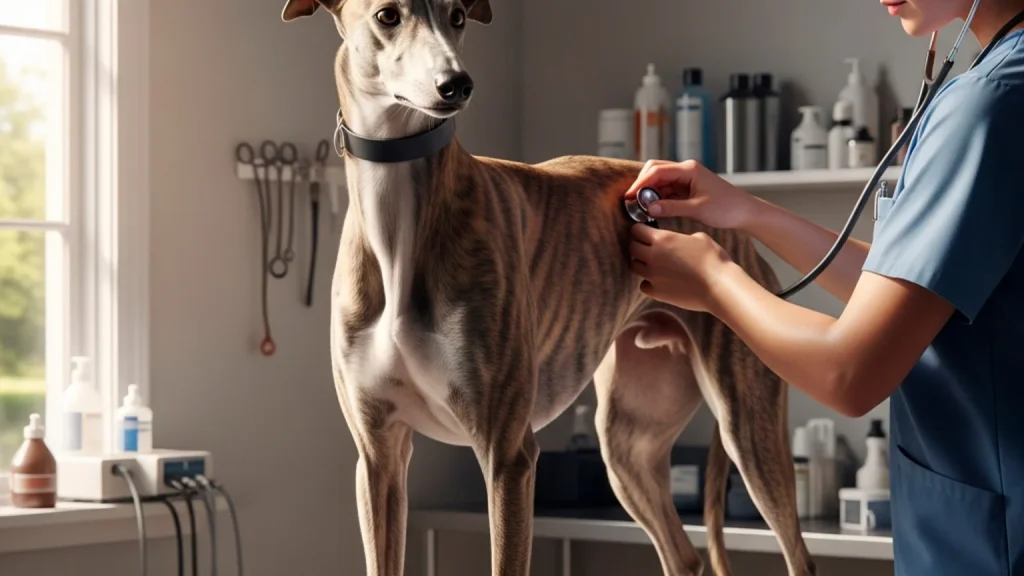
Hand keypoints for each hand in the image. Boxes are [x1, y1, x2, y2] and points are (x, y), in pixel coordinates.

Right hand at [624, 159, 758, 230]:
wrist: (744, 212)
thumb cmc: (726, 208)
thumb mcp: (697, 209)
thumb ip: (671, 208)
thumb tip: (648, 208)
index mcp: (688, 170)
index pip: (657, 171)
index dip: (640, 184)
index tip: (629, 197)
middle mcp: (686, 170)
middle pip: (655, 171)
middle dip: (642, 185)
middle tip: (632, 201)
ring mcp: (686, 178)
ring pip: (660, 181)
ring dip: (650, 193)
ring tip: (641, 208)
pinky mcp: (687, 188)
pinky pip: (667, 189)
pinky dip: (658, 198)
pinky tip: (654, 208)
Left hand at [628, 222, 734, 311]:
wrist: (719, 286)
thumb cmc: (714, 260)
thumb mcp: (699, 238)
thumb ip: (681, 237)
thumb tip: (679, 241)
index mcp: (662, 239)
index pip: (637, 230)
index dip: (640, 230)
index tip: (645, 232)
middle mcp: (652, 256)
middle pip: (632, 248)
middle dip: (639, 246)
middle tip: (648, 248)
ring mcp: (652, 276)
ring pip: (635, 267)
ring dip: (642, 264)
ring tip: (654, 264)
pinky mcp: (656, 292)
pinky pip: (643, 285)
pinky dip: (649, 282)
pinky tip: (660, 280)